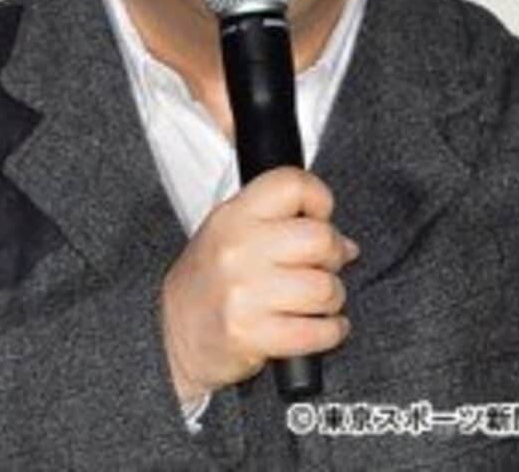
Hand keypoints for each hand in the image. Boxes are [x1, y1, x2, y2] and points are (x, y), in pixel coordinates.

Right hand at [160, 167, 358, 401]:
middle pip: (320, 238)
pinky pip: (317, 332)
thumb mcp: (233, 230)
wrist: (173, 332)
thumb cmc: (213, 277)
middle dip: (333, 254)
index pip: (292, 184)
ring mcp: (243, 292)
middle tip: (323, 265)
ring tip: (317, 299)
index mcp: (235, 215)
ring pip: (325, 288)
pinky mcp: (251, 334)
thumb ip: (281, 222)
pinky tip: (321, 326)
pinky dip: (330, 331)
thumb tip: (345, 243)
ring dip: (332, 298)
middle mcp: (238, 248)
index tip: (319, 216)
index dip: (318, 198)